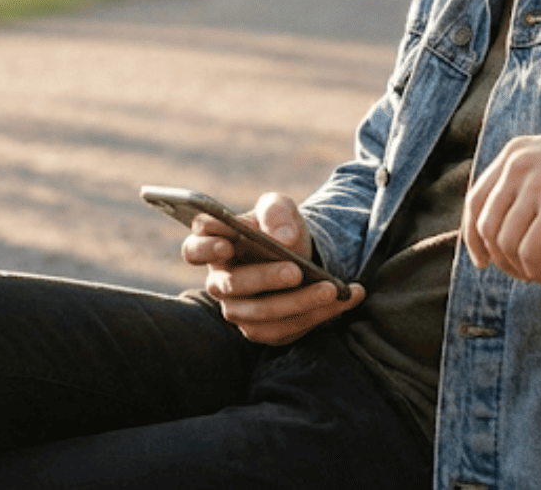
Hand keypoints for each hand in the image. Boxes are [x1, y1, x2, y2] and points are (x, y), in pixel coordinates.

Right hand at [182, 192, 364, 344]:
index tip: (227, 243)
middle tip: (296, 270)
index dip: (205, 248)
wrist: (302, 256)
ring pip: (261, 315)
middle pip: (232, 286)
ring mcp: (240, 311)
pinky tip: (346, 298)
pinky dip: (319, 315)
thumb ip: (277, 213)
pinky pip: (287, 330)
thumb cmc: (279, 229)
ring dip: (299, 303)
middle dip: (265, 278)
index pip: (194, 249)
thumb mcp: (280, 209)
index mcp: (215, 246)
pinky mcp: (264, 331)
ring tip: (331, 289)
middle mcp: (221, 283)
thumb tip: (283, 238)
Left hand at [462, 121, 540, 284]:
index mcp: (514, 153)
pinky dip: (537, 271)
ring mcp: (536, 186)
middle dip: (498, 259)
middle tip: (522, 273)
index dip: (473, 237)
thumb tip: (503, 226)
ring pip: (504, 244)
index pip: (475, 201)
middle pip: (485, 225)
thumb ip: (527, 182)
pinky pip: (529, 253)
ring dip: (520, 269)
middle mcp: (518, 165)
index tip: (483, 260)